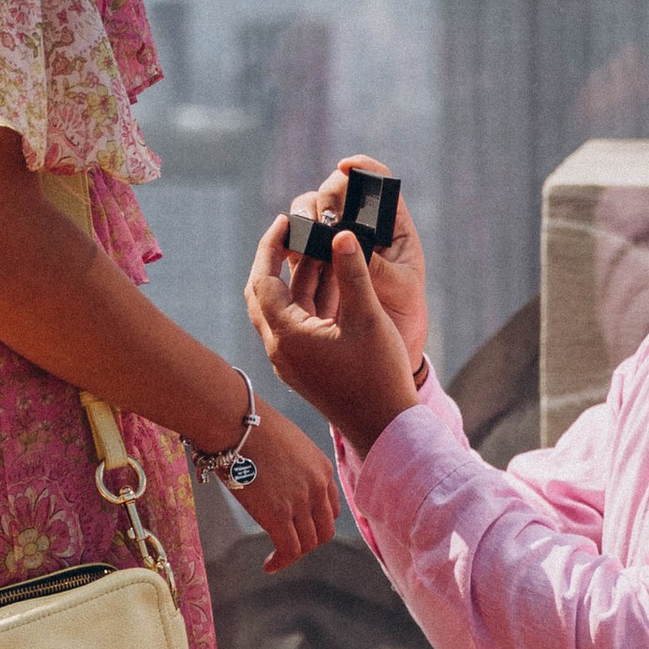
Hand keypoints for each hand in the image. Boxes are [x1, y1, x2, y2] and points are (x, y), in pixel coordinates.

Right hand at [221, 400, 338, 572]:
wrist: (236, 423)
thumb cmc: (250, 428)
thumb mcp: (286, 443)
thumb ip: (291, 465)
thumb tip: (275, 478)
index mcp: (322, 468)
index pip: (332, 508)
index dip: (317, 523)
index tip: (301, 528)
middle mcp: (317, 487)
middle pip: (324, 530)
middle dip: (308, 542)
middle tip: (289, 545)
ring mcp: (299, 502)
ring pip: (307, 543)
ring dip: (293, 554)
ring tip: (276, 557)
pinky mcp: (277, 515)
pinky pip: (288, 549)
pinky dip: (281, 561)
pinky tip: (269, 565)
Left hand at [247, 218, 422, 459]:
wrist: (386, 428)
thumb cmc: (378, 375)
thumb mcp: (367, 317)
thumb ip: (353, 272)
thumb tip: (342, 233)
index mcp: (287, 336)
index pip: (263, 280)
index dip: (271, 246)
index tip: (285, 220)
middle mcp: (280, 350)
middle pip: (263, 294)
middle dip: (275, 261)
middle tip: (294, 232)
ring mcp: (290, 361)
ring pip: (281, 310)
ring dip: (296, 280)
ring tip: (318, 249)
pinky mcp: (304, 369)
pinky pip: (295, 325)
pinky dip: (306, 300)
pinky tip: (330, 282)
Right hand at [291, 158, 428, 366]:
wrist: (385, 353)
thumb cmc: (404, 317)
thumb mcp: (398, 290)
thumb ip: (376, 264)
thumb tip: (346, 240)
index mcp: (392, 227)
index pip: (379, 182)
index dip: (363, 168)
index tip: (346, 166)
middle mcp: (362, 228)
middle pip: (338, 191)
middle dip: (327, 196)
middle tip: (323, 216)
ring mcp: (335, 244)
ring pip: (312, 212)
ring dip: (305, 216)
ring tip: (306, 234)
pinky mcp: (313, 262)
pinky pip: (296, 241)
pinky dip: (291, 240)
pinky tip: (291, 250)